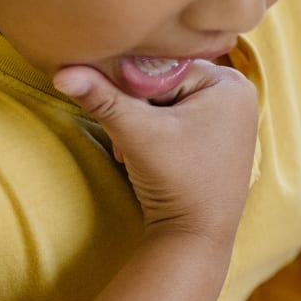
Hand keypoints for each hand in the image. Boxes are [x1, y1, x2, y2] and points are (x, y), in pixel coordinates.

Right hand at [52, 61, 258, 249]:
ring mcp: (231, 115)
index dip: (133, 90)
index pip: (162, 66)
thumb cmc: (178, 180)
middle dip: (138, 110)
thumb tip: (63, 71)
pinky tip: (150, 155)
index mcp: (229, 83)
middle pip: (165, 83)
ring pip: (167, 102)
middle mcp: (237, 93)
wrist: (197, 234)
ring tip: (139, 150)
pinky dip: (156, 133)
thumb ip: (101, 98)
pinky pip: (178, 118)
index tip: (127, 118)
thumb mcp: (136, 132)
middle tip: (131, 138)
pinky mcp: (219, 135)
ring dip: (142, 123)